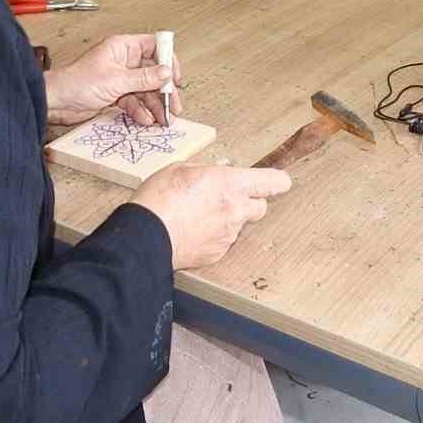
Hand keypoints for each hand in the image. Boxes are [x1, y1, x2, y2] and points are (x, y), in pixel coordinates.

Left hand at [44, 33, 183, 127]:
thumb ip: (144, 78)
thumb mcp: (116, 80)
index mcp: (123, 47)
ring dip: (154, 104)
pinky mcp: (114, 93)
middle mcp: (123, 60)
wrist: (56, 102)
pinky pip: (134, 100)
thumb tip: (166, 73)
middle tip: (173, 105)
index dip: (167, 60)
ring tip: (163, 119)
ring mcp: (119, 77)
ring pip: (145, 89)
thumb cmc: (76, 82)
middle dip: (164, 90)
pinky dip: (140, 110)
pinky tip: (145, 120)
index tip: (175, 77)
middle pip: (153, 72)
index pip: (154, 47)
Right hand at [130, 165, 293, 270]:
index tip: (276, 182)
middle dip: (249, 202)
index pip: (273, 182)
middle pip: (261, 207)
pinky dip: (212, 237)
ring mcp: (228, 235)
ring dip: (226, 221)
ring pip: (238, 226)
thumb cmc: (159, 199)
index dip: (277, 182)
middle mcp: (235, 210)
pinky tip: (192, 232)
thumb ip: (208, 171)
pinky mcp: (217, 254)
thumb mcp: (181, 168)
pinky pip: (222, 242)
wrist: (145, 237)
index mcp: (230, 183)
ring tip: (196, 216)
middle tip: (227, 199)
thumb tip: (217, 174)